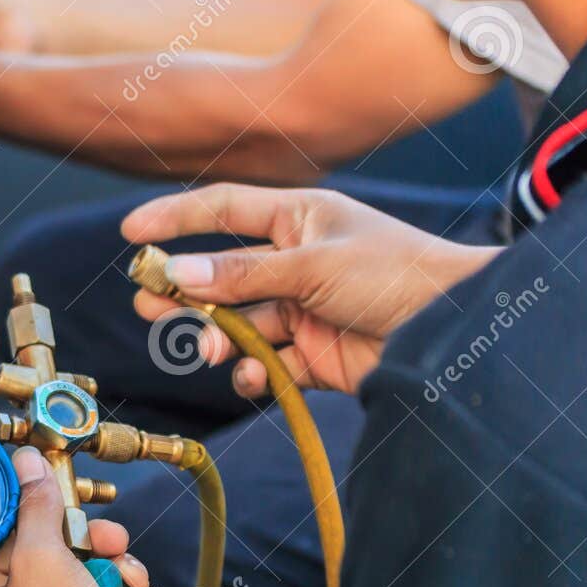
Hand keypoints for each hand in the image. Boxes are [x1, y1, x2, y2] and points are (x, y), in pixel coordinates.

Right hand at [123, 184, 500, 394]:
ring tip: (210, 349)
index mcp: (299, 219)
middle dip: (185, 292)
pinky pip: (268, 365)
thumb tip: (179, 275)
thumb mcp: (315, 265)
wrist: (455, 331)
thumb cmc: (397, 274)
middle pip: (222, 275)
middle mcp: (296, 262)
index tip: (131, 231)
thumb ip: (244, 275)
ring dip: (220, 337)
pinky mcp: (315, 357)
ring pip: (241, 325)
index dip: (176, 218)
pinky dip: (255, 374)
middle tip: (149, 303)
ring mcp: (304, 310)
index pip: (223, 210)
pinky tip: (254, 376)